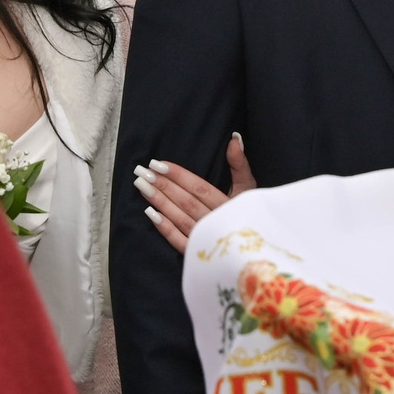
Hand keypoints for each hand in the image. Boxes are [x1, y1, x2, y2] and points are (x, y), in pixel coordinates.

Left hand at [136, 134, 256, 251]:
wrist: (252, 249)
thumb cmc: (250, 214)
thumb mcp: (249, 188)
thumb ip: (240, 164)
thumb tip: (234, 138)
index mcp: (230, 206)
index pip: (200, 188)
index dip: (179, 175)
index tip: (158, 164)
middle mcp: (217, 223)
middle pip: (186, 202)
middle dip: (163, 186)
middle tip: (142, 172)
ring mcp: (206, 240)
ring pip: (180, 219)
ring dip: (160, 202)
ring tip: (141, 186)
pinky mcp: (197, 255)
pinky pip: (179, 242)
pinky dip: (165, 229)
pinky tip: (150, 214)